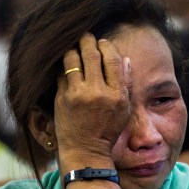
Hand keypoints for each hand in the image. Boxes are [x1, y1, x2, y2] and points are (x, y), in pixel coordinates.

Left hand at [54, 33, 131, 166]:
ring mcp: (78, 94)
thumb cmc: (107, 131)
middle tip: (85, 37)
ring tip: (74, 49)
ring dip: (73, 50)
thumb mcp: (125, 110)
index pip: (112, 58)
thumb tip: (125, 59)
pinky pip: (61, 73)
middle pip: (91, 54)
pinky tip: (66, 67)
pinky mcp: (62, 98)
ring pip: (72, 59)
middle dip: (87, 41)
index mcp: (117, 94)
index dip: (106, 46)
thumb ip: (127, 84)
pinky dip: (64, 67)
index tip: (102, 43)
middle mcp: (98, 92)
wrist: (85, 151)